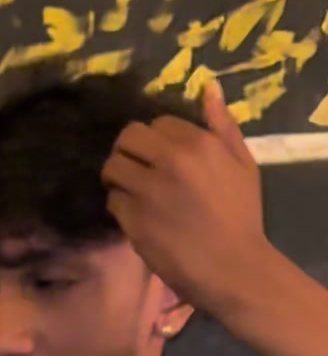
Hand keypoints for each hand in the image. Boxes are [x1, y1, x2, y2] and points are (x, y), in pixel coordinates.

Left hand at [101, 81, 271, 317]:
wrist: (233, 268)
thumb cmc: (242, 217)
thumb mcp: (243, 164)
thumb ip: (223, 126)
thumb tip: (208, 88)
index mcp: (198, 143)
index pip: (158, 123)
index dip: (156, 139)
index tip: (160, 156)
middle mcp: (169, 161)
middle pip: (127, 137)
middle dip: (128, 150)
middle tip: (134, 168)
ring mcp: (147, 191)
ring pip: (113, 167)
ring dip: (117, 177)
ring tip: (129, 190)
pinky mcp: (132, 220)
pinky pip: (112, 200)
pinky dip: (119, 205)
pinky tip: (134, 215)